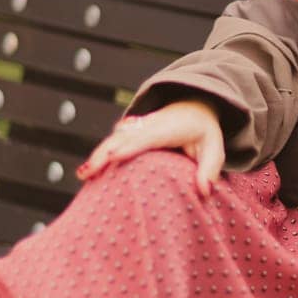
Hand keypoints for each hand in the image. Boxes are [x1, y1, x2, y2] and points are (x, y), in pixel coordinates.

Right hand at [75, 98, 226, 196]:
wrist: (195, 106)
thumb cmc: (204, 131)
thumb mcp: (215, 148)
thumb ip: (210, 169)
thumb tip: (205, 191)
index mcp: (168, 129)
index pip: (146, 137)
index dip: (129, 146)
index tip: (114, 157)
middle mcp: (149, 126)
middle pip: (122, 138)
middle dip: (104, 153)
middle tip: (87, 173)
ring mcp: (138, 128)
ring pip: (113, 140)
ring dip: (98, 155)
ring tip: (83, 175)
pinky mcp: (131, 133)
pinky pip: (113, 142)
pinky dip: (100, 155)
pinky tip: (88, 172)